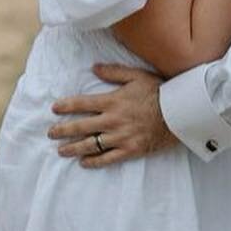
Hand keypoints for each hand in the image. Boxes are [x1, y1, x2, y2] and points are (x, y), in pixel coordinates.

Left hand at [49, 63, 175, 165]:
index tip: (54, 108)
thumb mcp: (136, 76)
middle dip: (62, 130)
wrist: (179, 113)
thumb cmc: (159, 92)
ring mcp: (120, 137)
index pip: (82, 103)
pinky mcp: (129, 150)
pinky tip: (83, 162)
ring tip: (61, 150)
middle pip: (81, 127)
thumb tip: (93, 68)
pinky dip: (93, 161)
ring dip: (72, 148)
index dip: (66, 106)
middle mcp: (112, 120)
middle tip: (51, 133)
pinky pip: (107, 159)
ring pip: (90, 145)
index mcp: (112, 101)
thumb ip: (113, 72)